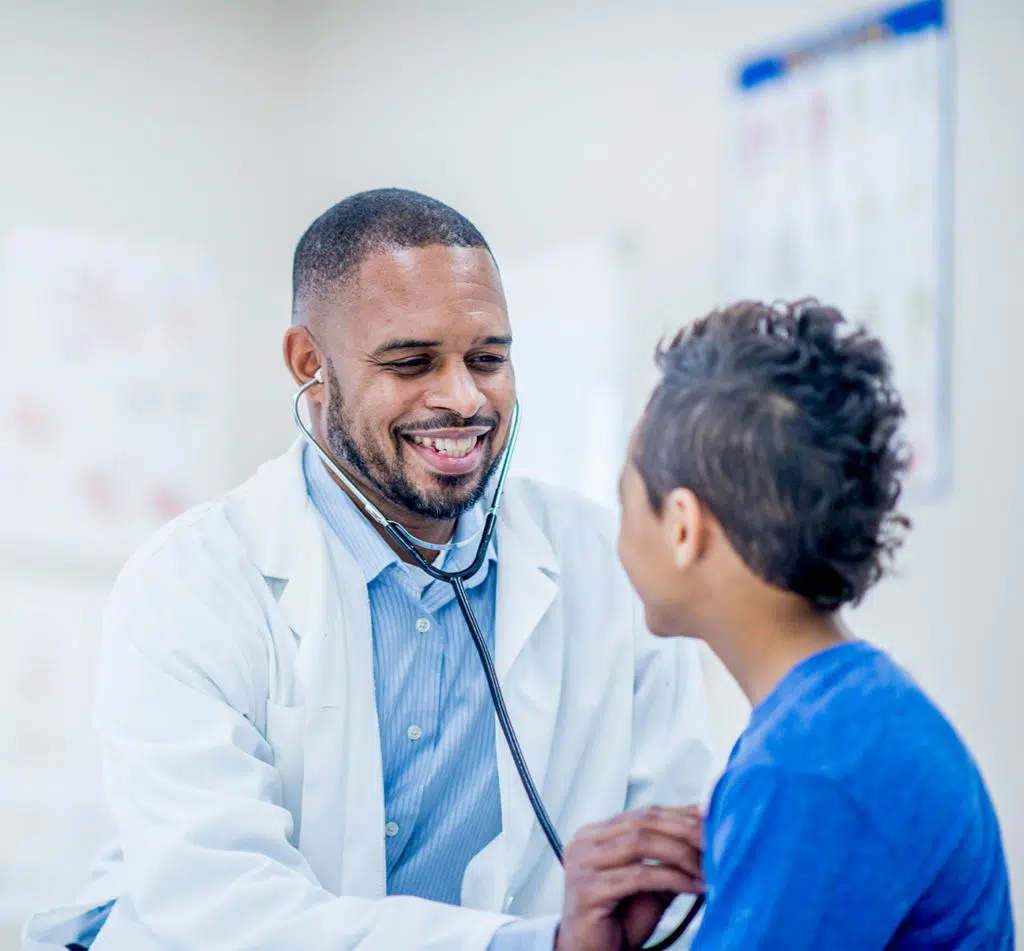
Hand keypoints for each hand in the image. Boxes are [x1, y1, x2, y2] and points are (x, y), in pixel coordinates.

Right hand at [555, 805, 703, 950]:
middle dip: (684, 830)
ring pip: (641, 842)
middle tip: (714, 842)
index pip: (644, 813)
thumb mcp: (650, 882)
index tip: (711, 818)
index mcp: (595, 834)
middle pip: (643, 822)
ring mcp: (583, 864)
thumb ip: (668, 857)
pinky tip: (693, 886)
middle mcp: (584, 842)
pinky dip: (672, 878)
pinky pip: (639, 876)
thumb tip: (703, 833)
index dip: (681, 814)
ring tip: (706, 868)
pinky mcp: (588, 889)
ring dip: (681, 854)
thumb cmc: (619, 921)